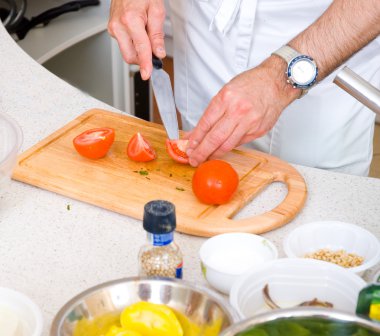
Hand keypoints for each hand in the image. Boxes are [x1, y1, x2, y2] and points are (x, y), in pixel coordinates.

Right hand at [108, 0, 165, 79]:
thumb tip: (158, 52)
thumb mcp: (156, 10)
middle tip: (153, 53)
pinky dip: (133, 44)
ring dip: (138, 51)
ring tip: (146, 35)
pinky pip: (124, 44)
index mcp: (130, 20)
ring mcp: (113, 28)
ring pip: (126, 52)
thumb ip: (157, 35)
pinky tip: (138, 32)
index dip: (145, 63)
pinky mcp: (112, 30)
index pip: (140, 48)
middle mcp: (118, 26)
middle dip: (142, 59)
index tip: (147, 74)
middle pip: (130, 56)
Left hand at [186, 56, 300, 166]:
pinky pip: (239, 143)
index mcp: (226, 98)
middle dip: (202, 151)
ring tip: (205, 158)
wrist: (276, 82)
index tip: (189, 147)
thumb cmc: (251, 84)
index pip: (206, 124)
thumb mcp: (226, 92)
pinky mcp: (258, 130)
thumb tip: (197, 132)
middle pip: (215, 138)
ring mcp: (249, 122)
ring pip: (227, 145)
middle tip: (194, 159)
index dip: (196, 138)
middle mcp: (238, 111)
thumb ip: (211, 113)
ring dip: (214, 154)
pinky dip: (229, 147)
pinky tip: (222, 150)